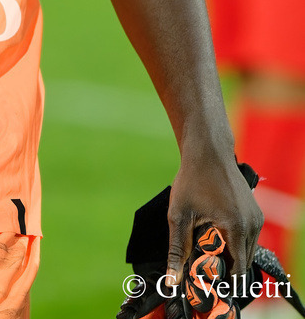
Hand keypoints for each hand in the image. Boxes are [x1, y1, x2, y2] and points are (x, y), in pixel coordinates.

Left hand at [165, 150, 262, 285]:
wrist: (207, 151)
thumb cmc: (192, 179)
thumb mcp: (180, 215)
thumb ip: (177, 249)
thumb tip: (173, 278)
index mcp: (237, 227)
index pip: (238, 270)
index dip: (221, 277)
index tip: (205, 276)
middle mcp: (253, 224)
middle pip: (243, 262)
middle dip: (225, 266)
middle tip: (202, 261)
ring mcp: (256, 217)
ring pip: (247, 250)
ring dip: (230, 253)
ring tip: (207, 245)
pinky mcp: (255, 211)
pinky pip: (248, 236)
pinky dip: (235, 240)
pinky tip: (215, 232)